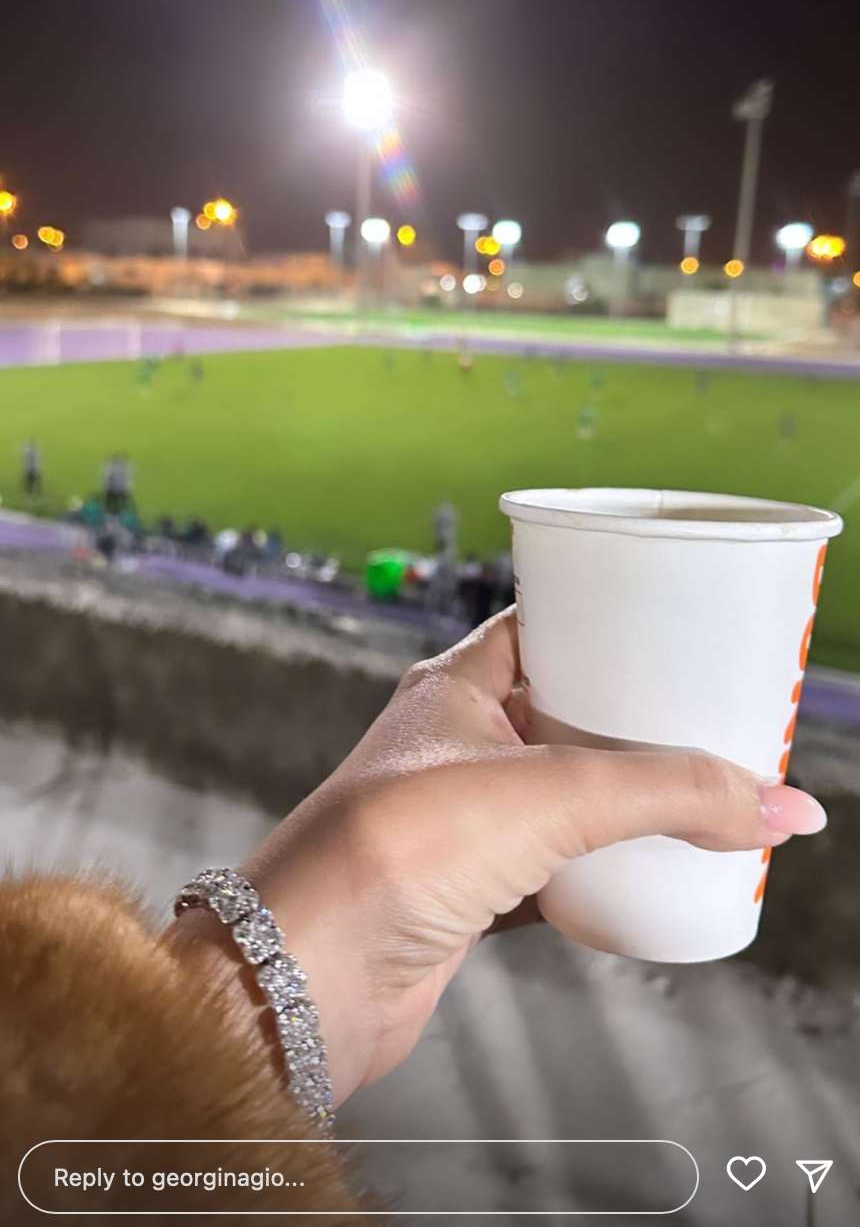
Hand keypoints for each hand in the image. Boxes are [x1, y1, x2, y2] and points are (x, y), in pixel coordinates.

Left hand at [165, 609, 825, 1107]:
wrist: (305, 977)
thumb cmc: (387, 853)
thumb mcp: (548, 794)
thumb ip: (668, 793)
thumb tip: (778, 806)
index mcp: (456, 684)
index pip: (547, 625)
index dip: (612, 621)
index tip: (684, 627)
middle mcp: (456, 744)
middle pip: (570, 713)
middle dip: (640, 721)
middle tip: (714, 721)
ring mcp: (460, 818)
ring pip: (565, 796)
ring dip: (627, 802)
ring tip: (702, 797)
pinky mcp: (468, 891)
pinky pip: (556, 870)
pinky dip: (604, 874)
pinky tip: (652, 879)